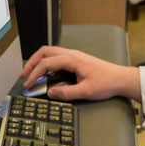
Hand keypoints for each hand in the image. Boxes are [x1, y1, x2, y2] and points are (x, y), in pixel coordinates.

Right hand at [21, 46, 140, 101]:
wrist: (120, 79)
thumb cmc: (107, 83)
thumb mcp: (86, 91)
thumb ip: (66, 93)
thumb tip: (50, 93)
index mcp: (72, 59)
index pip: (46, 63)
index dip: (34, 74)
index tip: (28, 84)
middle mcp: (71, 54)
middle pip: (45, 52)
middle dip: (32, 63)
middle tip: (24, 75)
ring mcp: (74, 55)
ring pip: (50, 52)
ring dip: (39, 62)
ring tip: (32, 74)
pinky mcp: (76, 60)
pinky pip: (57, 57)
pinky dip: (47, 63)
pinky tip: (46, 74)